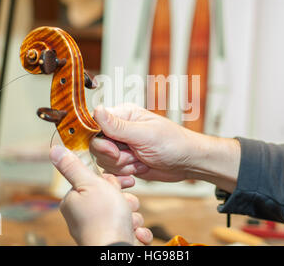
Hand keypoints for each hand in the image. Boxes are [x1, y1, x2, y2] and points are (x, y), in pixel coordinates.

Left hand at [49, 145, 152, 245]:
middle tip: (126, 205)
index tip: (127, 181)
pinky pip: (129, 229)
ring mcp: (99, 229)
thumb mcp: (89, 183)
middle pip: (113, 197)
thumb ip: (74, 166)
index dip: (114, 181)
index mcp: (75, 200)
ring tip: (130, 222)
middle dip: (125, 200)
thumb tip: (54, 150)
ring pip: (124, 212)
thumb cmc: (103, 218)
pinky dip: (136, 230)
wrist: (114, 250)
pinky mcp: (112, 239)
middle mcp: (84, 216)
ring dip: (132, 216)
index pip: (97, 182)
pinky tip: (135, 232)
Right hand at [90, 103, 240, 192]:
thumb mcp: (144, 134)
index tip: (115, 150)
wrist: (187, 162)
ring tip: (141, 160)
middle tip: (134, 155)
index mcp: (123, 115)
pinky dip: (125, 174)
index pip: (95, 125)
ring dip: (123, 166)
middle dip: (115, 157)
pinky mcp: (125, 161)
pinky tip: (141, 168)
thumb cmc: (173, 143)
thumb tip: (97, 109)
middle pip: (97, 146)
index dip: (101, 141)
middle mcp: (119, 130)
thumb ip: (117, 125)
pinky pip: (112, 171)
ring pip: (104, 160)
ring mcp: (121, 147)